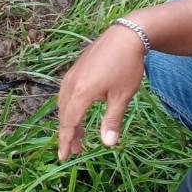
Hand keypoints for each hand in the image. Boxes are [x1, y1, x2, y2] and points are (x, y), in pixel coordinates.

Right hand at [55, 22, 146, 159]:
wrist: (126, 35)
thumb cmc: (127, 66)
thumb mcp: (122, 96)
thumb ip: (112, 120)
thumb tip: (108, 145)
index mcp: (81, 93)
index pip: (69, 123)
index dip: (65, 141)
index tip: (64, 157)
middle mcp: (71, 84)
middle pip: (64, 114)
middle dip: (68, 133)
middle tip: (76, 150)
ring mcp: (72, 75)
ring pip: (64, 103)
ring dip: (69, 120)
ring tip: (78, 134)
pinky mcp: (76, 69)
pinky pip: (67, 92)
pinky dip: (70, 107)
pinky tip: (79, 110)